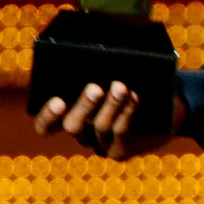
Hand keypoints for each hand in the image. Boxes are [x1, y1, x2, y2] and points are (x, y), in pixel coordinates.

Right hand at [33, 81, 184, 160]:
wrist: (157, 105)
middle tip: (94, 89)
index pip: (46, 125)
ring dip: (111, 104)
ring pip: (100, 126)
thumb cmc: (125, 80)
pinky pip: (121, 133)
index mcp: (68, 115)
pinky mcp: (120, 150)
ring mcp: (99, 144)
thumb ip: (95, 67)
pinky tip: (134, 97)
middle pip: (72, 126)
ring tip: (120, 87)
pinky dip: (127, 112)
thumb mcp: (108, 72)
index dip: (48, 117)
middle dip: (83, 106)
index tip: (58, 102)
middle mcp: (80, 132)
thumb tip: (93, 53)